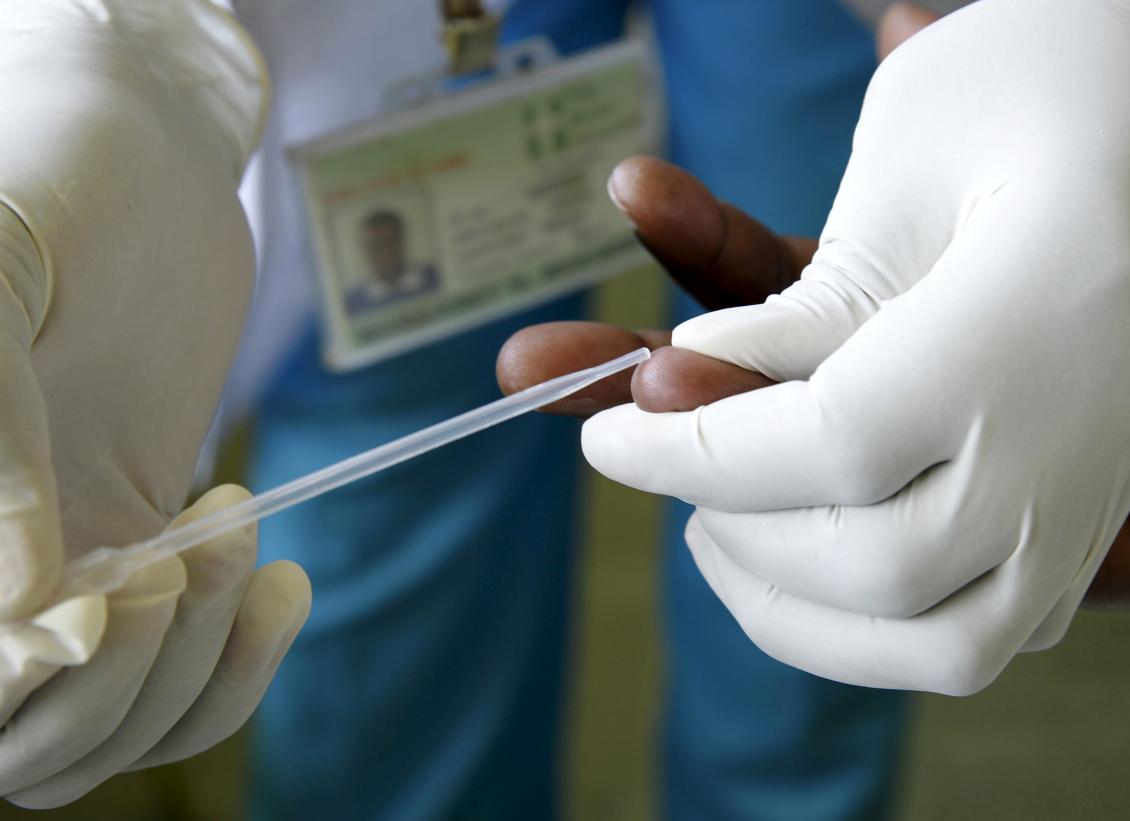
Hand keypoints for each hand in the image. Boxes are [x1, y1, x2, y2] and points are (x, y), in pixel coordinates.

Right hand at [0, 1, 310, 802]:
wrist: (141, 165)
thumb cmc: (46, 196)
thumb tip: (28, 609)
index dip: (19, 686)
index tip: (99, 603)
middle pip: (38, 744)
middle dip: (122, 679)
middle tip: (175, 559)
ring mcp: (67, 579)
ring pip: (122, 727)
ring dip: (195, 663)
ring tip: (227, 529)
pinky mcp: (148, 559)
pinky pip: (193, 677)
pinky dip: (246, 660)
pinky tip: (284, 581)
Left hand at [506, 1, 1129, 693]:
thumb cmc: (1071, 70)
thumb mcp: (925, 140)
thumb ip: (813, 289)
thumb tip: (688, 384)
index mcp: (1053, 298)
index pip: (841, 436)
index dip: (699, 447)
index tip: (603, 430)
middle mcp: (1095, 422)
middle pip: (887, 561)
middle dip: (735, 526)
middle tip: (651, 463)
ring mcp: (1109, 485)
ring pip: (949, 641)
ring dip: (798, 605)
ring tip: (711, 528)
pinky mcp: (1101, 516)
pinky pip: (987, 631)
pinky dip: (868, 622)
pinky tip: (794, 556)